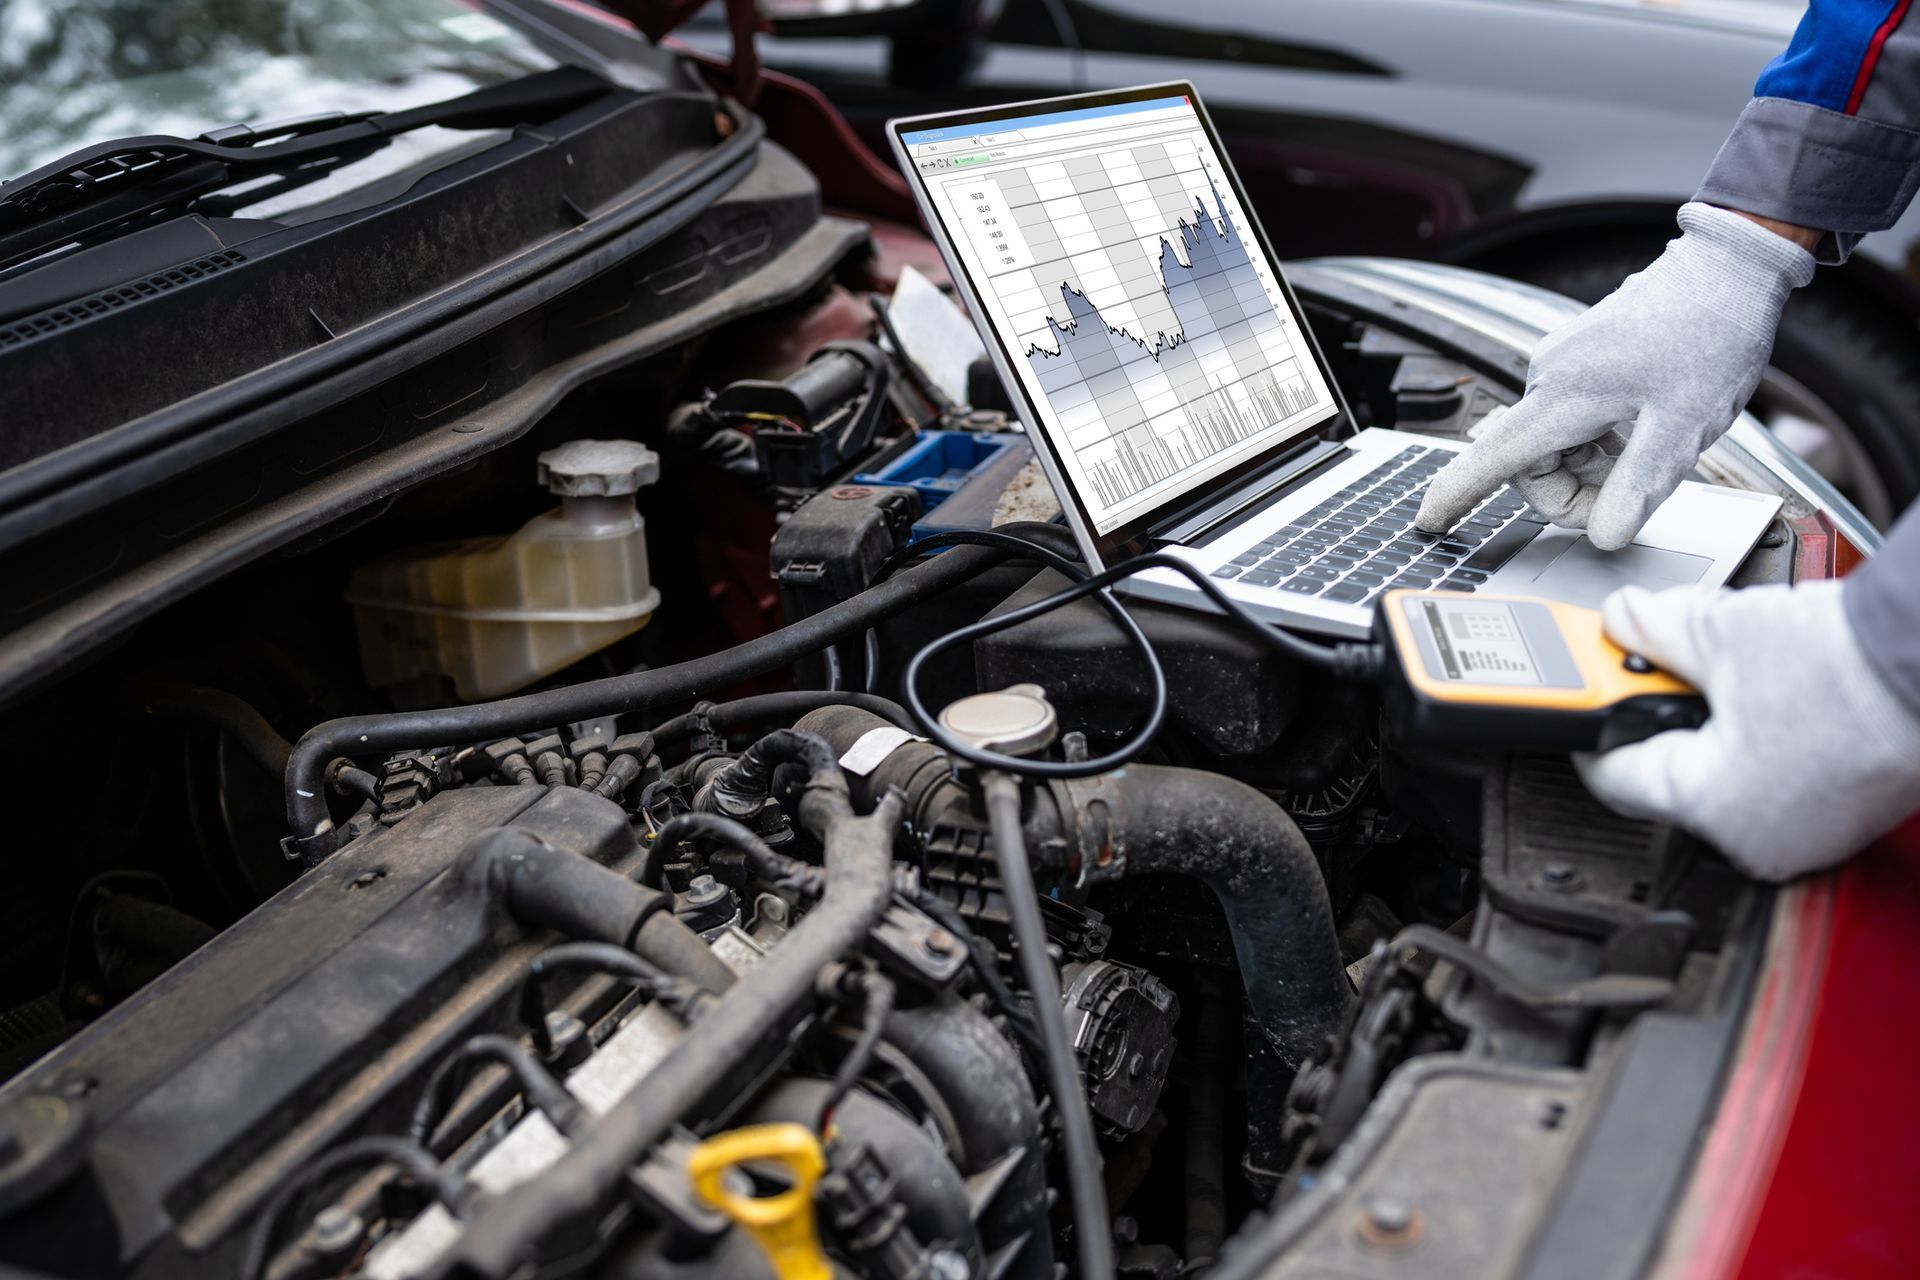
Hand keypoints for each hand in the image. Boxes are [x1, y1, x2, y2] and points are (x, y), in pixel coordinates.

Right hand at [1416, 203, 1813, 548]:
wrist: (1727, 269)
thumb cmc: (1710, 335)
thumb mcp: (1682, 425)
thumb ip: (1637, 485)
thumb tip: (1606, 535)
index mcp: (1563, 395)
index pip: (1492, 458)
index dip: (1456, 494)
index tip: (1429, 521)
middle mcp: (1549, 378)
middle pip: (1531, 464)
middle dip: (1574, 493)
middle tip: (1633, 495)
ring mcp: (1560, 366)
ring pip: (1554, 446)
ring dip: (1593, 467)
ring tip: (1650, 449)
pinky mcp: (1577, 360)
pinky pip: (1571, 421)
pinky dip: (1599, 441)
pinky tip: (1641, 426)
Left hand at [1575, 581, 1919, 880]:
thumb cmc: (1853, 667)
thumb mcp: (1722, 634)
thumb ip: (1654, 629)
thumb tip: (1621, 619)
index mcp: (1712, 809)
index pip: (1612, 773)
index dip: (1593, 721)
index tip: (1586, 692)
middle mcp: (1756, 840)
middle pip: (1668, 771)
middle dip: (1659, 711)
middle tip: (1661, 663)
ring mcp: (1806, 834)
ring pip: (1723, 773)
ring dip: (1713, 721)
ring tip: (1731, 672)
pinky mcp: (1842, 815)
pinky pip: (1774, 776)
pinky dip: (1761, 736)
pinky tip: (1776, 694)